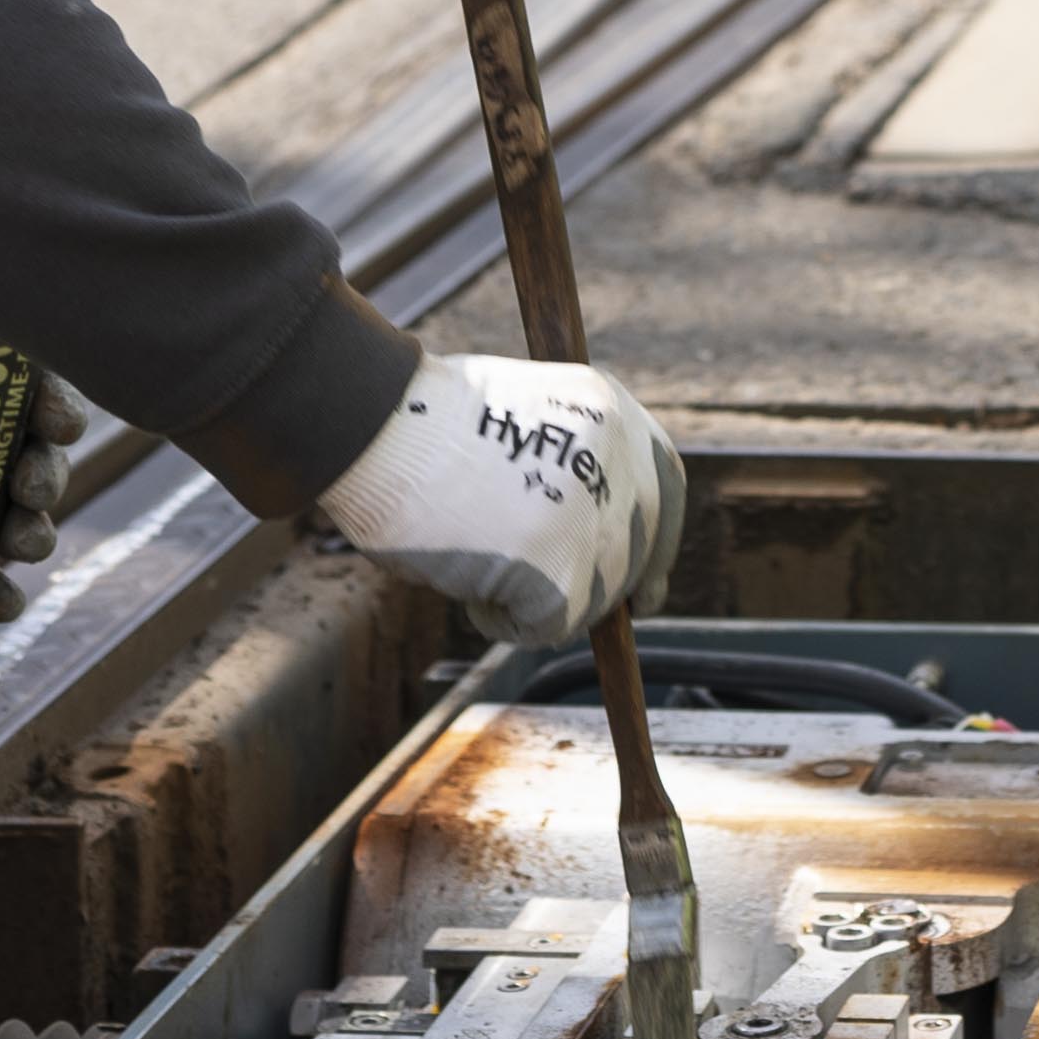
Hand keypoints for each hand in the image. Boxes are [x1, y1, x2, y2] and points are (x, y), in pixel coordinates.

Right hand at [314, 355, 684, 645]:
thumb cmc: (420, 424)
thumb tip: (589, 539)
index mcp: (610, 412)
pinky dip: (502, 620)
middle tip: (547, 595)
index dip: (658, 545)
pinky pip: (546, 627)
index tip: (649, 589)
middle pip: (634, 554)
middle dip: (600, 588)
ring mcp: (591, 518)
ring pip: (591, 599)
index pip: (665, 489)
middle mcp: (615, 462)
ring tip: (477, 562)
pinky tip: (467, 585)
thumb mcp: (524, 419)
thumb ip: (570, 464)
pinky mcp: (559, 571)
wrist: (374, 424)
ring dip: (537, 599)